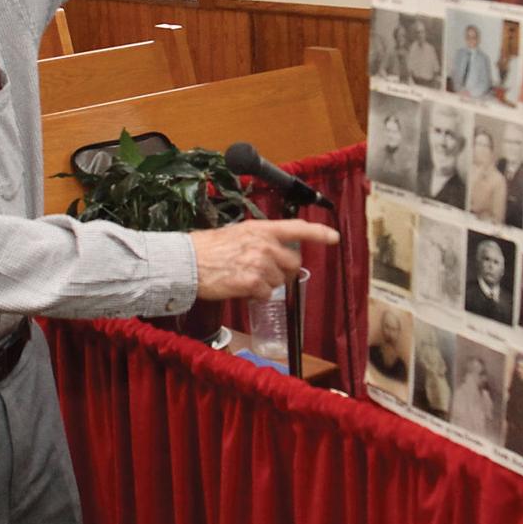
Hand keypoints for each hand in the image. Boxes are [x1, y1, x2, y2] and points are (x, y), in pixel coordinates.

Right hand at [191, 219, 339, 300]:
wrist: (188, 262)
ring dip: (266, 284)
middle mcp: (264, 244)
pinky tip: (240, 287)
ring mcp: (260, 263)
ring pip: (279, 281)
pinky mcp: (252, 282)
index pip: (297, 228)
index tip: (334, 237)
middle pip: (293, 263)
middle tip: (264, 272)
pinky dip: (256, 295)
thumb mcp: (239, 233)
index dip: (319, 233)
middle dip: (284, 271)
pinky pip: (266, 294)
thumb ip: (261, 239)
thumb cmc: (208, 248)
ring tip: (244, 277)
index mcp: (262, 229)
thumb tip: (277, 252)